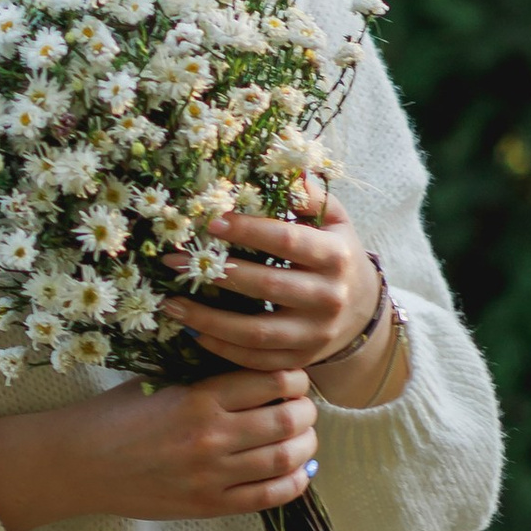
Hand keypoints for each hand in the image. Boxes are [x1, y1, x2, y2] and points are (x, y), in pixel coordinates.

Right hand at [0, 366, 317, 530]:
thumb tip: (257, 359)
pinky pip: (269, 497)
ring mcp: (212, 475)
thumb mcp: (161, 379)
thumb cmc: (117, 415)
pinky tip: (295, 472)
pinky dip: (293, 483)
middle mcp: (212, 436)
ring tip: (302, 438)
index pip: (276, 380)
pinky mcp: (208, 507)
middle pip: (290, 418)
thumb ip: (208, 373)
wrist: (80, 464)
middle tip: (302, 407)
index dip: (295, 377)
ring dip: (305, 445)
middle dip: (306, 410)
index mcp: (200, 396)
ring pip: (286, 458)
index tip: (291, 378)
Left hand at [163, 184, 373, 375]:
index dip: (248, 231)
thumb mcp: (334, 223)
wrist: (360, 312)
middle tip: (175, 261)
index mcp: (335, 257)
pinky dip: (221, 348)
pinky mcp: (299, 360)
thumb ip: (310, 198)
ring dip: (208, 319)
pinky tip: (191, 330)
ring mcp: (314, 335)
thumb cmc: (335, 257)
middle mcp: (328, 298)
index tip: (210, 222)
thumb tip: (290, 170)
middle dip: (217, 273)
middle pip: (266, 287)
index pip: (287, 241)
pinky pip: (255, 360)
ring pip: (255, 332)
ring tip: (171, 303)